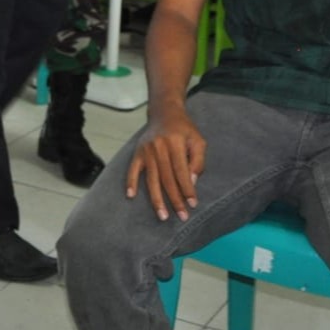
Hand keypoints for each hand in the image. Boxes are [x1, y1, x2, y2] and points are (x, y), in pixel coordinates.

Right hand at [126, 106, 206, 221]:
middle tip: (182, 217)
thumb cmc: (184, 129)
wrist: (164, 112)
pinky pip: (132, 169)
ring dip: (157, 199)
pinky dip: (130, 182)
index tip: (193, 204)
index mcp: (176, 143)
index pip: (182, 171)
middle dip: (175, 200)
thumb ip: (198, 160)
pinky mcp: (138, 152)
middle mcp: (159, 146)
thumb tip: (192, 181)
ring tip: (162, 216)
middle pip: (167, 179)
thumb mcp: (198, 140)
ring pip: (152, 179)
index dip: (188, 189)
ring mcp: (146, 150)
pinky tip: (130, 196)